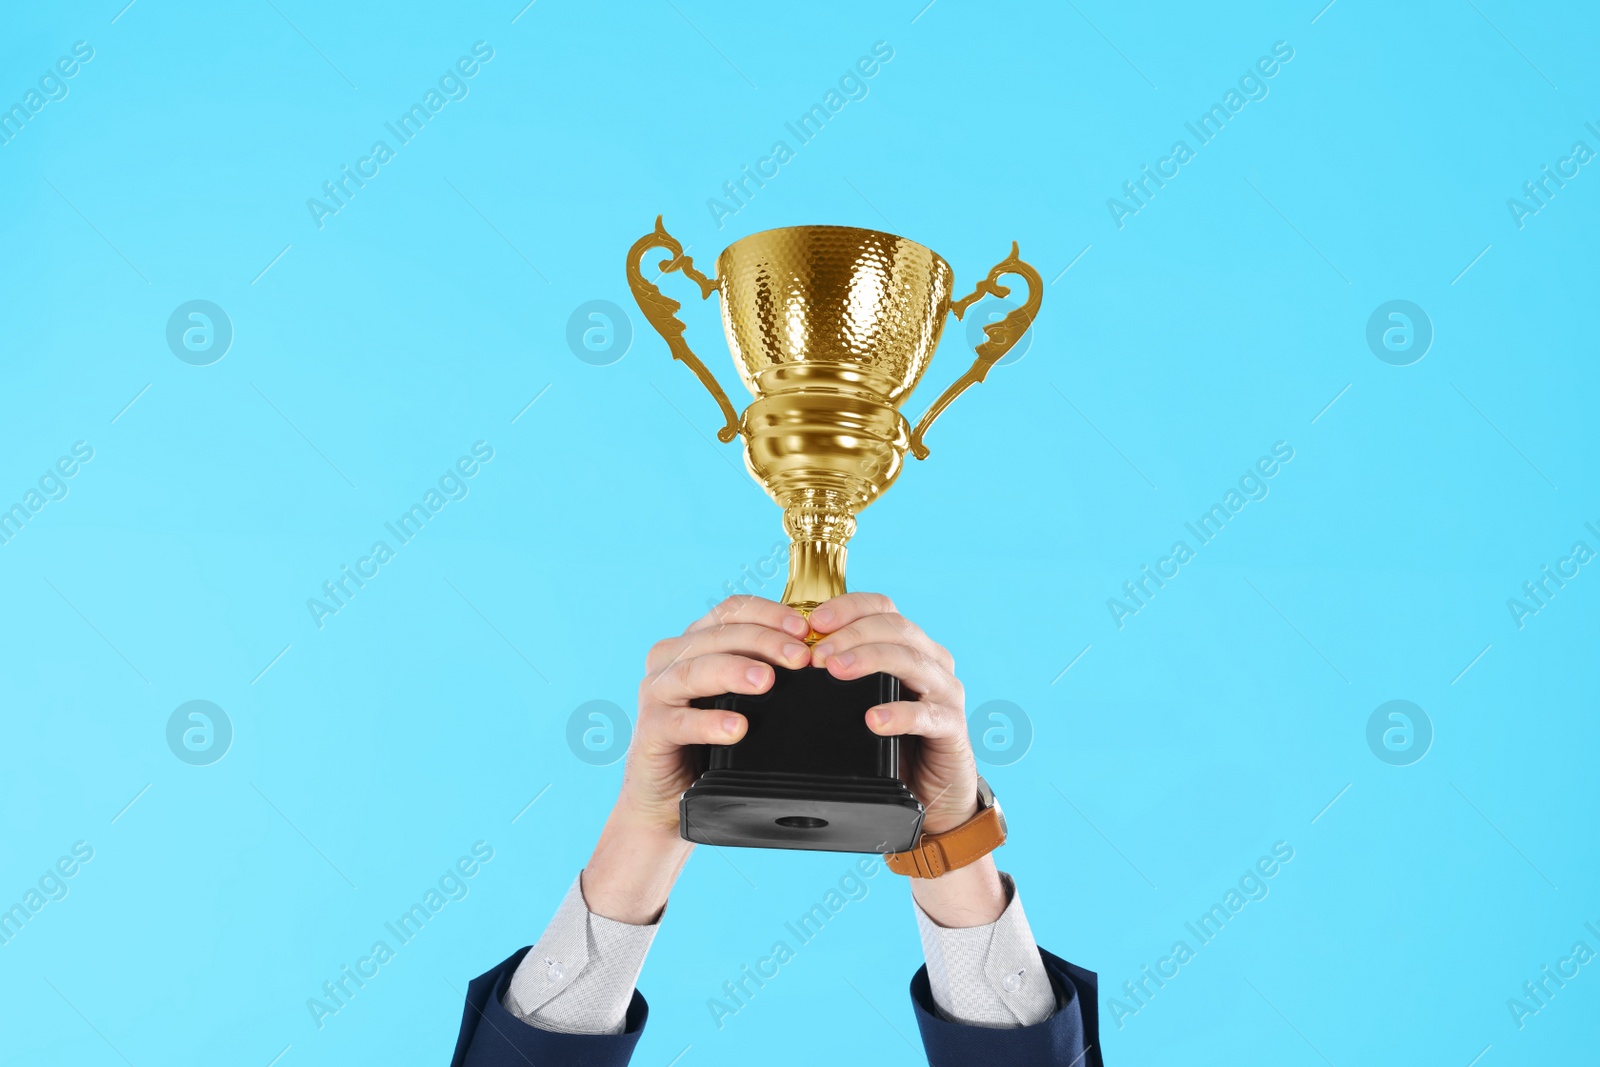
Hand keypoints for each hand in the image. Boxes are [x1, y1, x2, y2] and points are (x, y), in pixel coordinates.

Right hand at [582, 596, 811, 923]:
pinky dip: (709, 722)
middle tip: (801, 657)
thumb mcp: (741, 702)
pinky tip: (737, 728)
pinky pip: (678, 722)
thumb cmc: (712, 746)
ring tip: (768, 682)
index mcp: (695, 643)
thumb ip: (765, 674)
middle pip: (719, 635)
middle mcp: (671, 660)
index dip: (769, 613)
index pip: (732, 611)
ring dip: (735, 671)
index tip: (805, 629)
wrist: (669, 804)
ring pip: (695, 670)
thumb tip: (819, 659)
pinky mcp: (650, 732)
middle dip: (764, 642)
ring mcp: (656, 695)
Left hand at [809, 592, 977, 833]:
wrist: (930, 794)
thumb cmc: (891, 742)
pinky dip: (899, 713)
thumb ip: (842, 677)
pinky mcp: (952, 727)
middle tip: (816, 655)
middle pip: (895, 628)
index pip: (882, 608)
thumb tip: (791, 657)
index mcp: (910, 645)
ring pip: (910, 660)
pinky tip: (874, 719)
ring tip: (835, 671)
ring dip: (869, 660)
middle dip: (851, 635)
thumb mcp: (862, 701)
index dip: (848, 608)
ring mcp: (945, 693)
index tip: (813, 622)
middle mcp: (932, 661)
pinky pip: (928, 714)